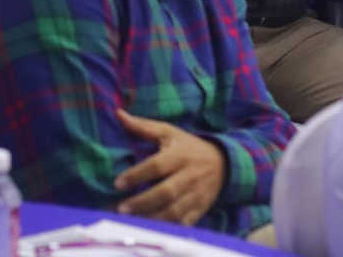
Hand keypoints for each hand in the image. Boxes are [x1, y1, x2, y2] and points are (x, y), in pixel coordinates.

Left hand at [113, 109, 225, 225]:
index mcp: (180, 155)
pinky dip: (168, 228)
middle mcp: (189, 175)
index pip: (157, 166)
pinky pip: (184, 223)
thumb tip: (119, 114)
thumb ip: (143, 126)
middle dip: (142, 202)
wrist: (224, 163)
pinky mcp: (200, 209)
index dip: (137, 175)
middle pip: (166, 192)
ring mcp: (196, 194)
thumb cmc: (188, 146)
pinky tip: (150, 228)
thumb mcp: (169, 132)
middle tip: (121, 209)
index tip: (118, 183)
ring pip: (174, 211)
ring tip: (131, 222)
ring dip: (152, 218)